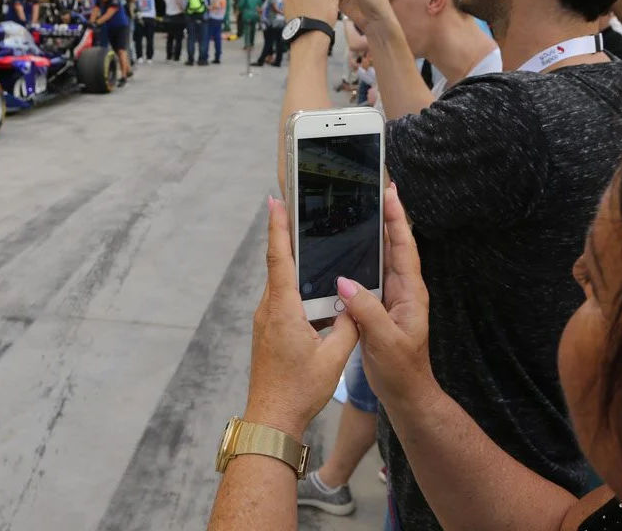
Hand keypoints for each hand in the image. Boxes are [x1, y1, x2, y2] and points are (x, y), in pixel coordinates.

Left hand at [245, 196, 358, 438]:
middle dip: (286, 235)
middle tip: (296, 206)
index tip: (275, 201)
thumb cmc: (300, 390)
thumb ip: (349, 325)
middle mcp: (269, 309)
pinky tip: (312, 286)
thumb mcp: (334, 358)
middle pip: (278, 264)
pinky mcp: (268, 330)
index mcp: (283, 310)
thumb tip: (356, 300)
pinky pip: (281, 299)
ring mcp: (265, 320)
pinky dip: (294, 285)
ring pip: (280, 283)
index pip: (279, 259)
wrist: (271, 419)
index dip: (278, 228)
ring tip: (309, 239)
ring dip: (292, 262)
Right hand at [336, 185, 438, 409]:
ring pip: (383, 256)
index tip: (390, 191)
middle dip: (386, 215)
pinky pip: (371, 273)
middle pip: (395, 244)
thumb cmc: (401, 370)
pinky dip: (362, 256)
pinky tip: (348, 248)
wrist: (406, 394)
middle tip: (374, 188)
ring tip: (360, 208)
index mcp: (410, 293)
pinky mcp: (379, 305)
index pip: (405, 246)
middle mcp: (403, 289)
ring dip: (374, 232)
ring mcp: (392, 296)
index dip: (397, 218)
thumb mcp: (385, 341)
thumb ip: (366, 310)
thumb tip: (345, 281)